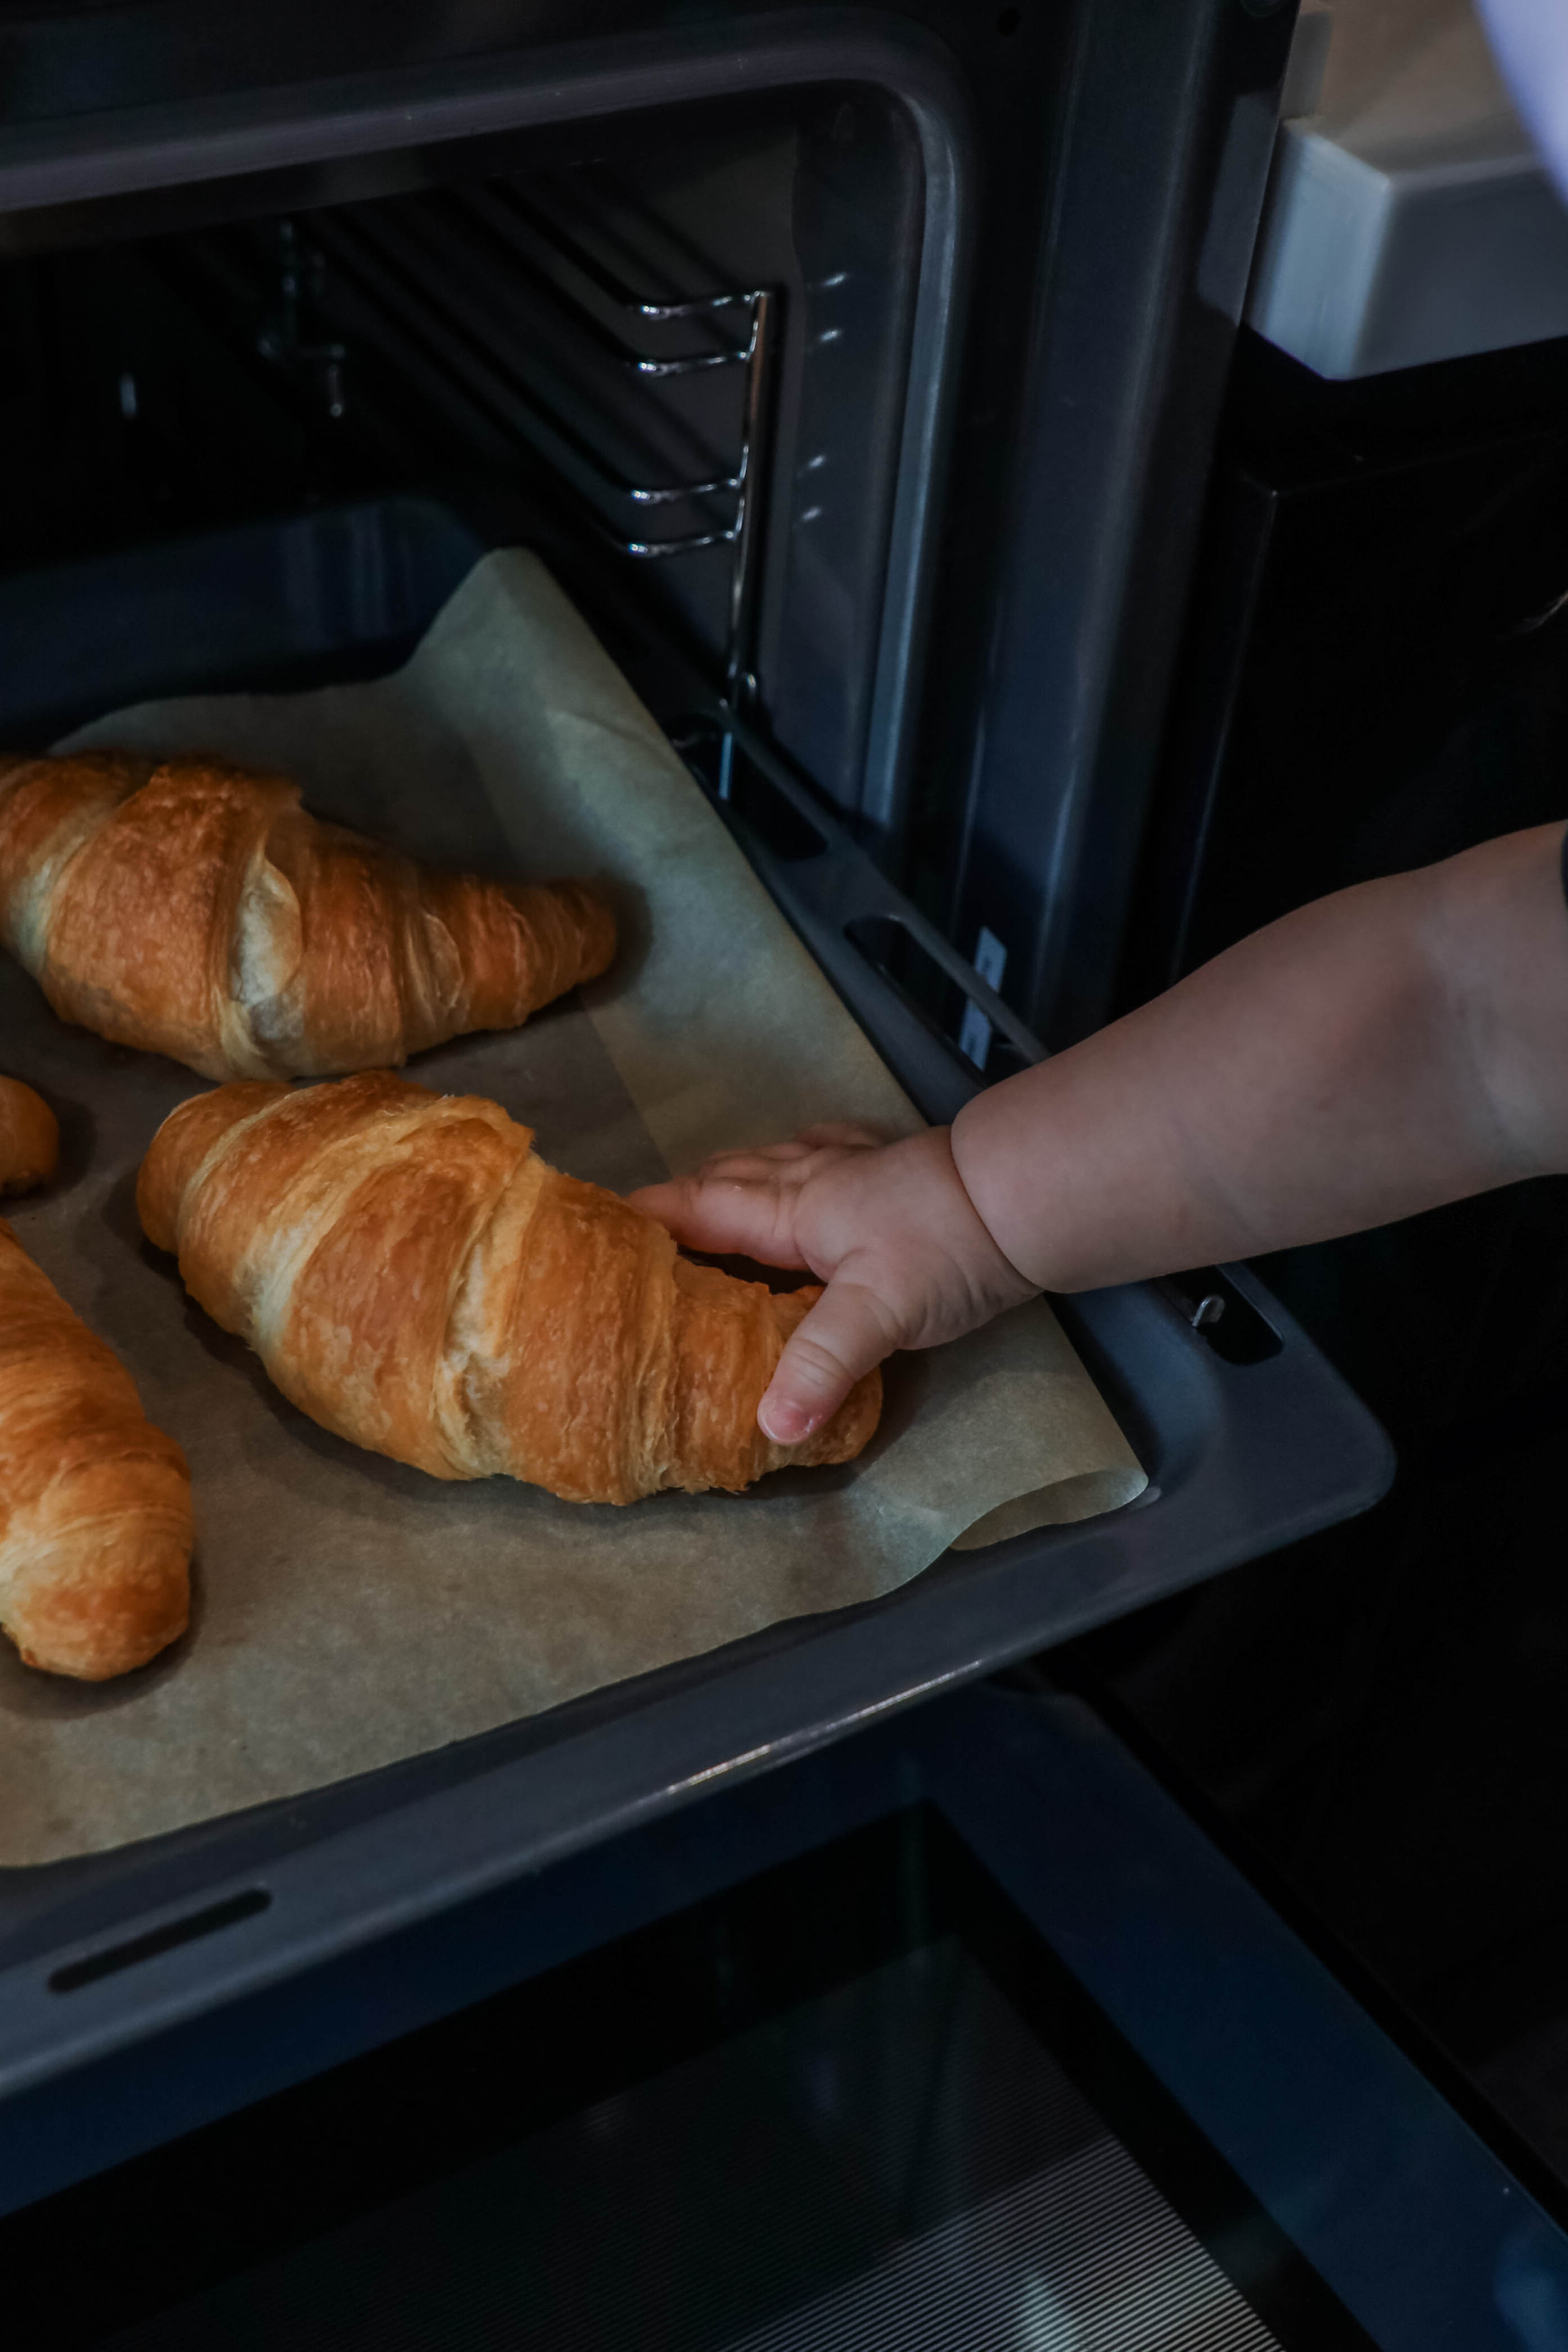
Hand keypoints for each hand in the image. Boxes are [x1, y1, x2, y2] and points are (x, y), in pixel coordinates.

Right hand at [630, 1123, 1037, 1443]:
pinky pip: (815, 1159)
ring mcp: (850, 1167)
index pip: (693, 1208)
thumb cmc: (945, 1246)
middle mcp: (809, 1178)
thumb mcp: (879, 1314)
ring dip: (726, 1184)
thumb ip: (819, 1365)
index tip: (589, 1234)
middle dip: (673, 1203)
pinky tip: (799, 1176)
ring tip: (697, 1210)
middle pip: (722, 1180)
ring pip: (766, 1165)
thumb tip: (767, 1428)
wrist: (1026, 1196)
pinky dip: (789, 1170)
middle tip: (633, 1235)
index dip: (640, 1219)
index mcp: (789, 1208)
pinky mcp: (887, 1168)